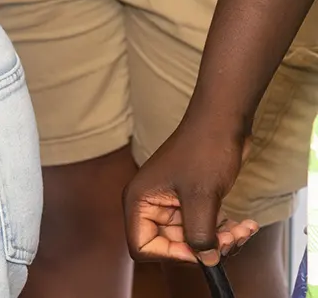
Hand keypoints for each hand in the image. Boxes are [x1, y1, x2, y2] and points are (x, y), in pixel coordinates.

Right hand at [125, 120, 259, 265]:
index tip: (201, 250)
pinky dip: (225, 231)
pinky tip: (245, 224)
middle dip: (206, 247)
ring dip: (221, 241)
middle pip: (172, 245)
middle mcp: (151, 205)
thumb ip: (200, 235)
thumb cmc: (204, 150)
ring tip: (243, 229)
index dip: (172, 254)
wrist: (222, 123)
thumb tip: (207, 261)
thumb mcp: (201, 197)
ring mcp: (172, 204)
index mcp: (140, 201)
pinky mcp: (191, 202)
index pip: (143, 246)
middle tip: (233, 238)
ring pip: (193, 240)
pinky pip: (205, 228)